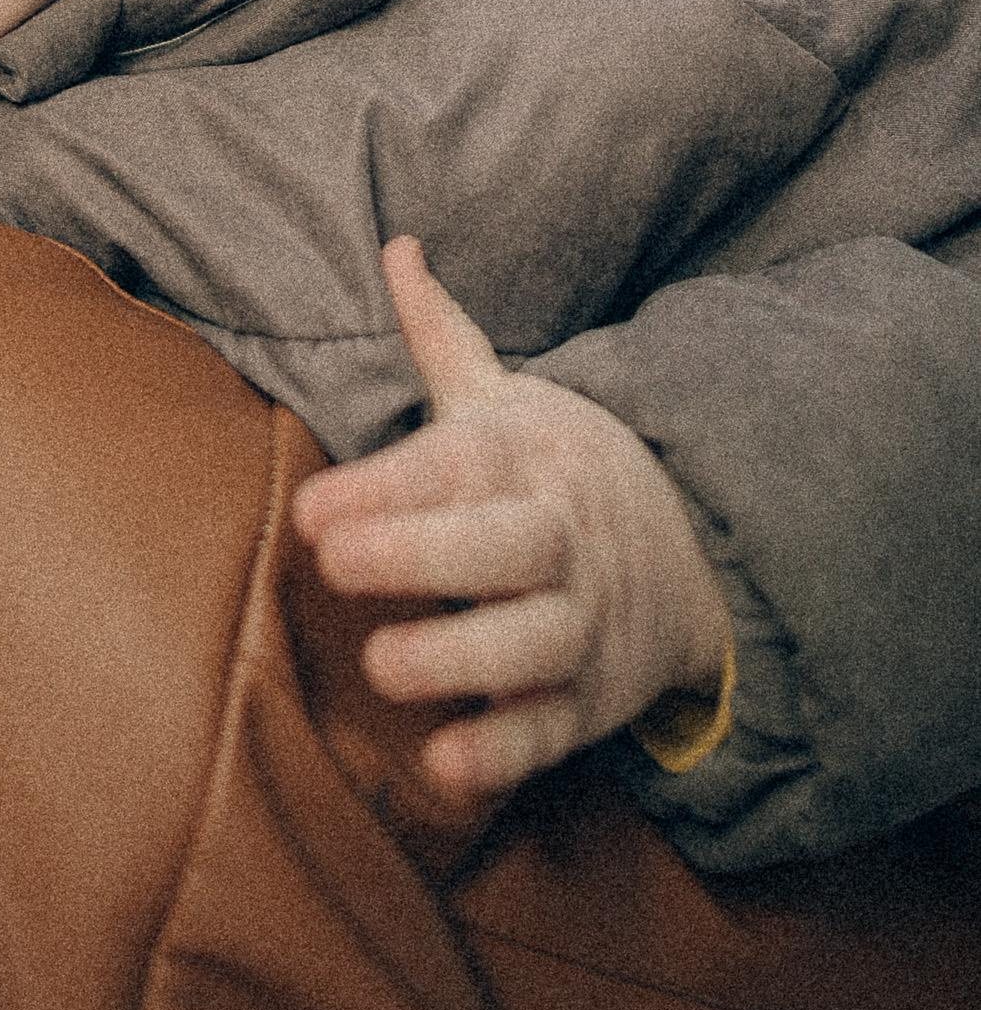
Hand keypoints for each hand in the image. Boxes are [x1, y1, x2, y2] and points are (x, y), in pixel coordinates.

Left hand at [287, 236, 733, 809]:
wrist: (694, 552)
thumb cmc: (557, 470)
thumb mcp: (507, 399)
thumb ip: (442, 335)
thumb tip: (398, 246)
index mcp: (529, 459)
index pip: (461, 466)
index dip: (389, 487)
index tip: (315, 509)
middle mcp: (562, 539)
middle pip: (507, 547)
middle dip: (422, 556)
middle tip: (335, 565)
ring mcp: (585, 623)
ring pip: (534, 644)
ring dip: (460, 660)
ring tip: (382, 666)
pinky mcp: (593, 701)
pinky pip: (556, 734)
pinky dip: (507, 753)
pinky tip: (448, 764)